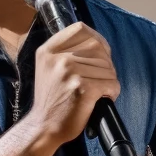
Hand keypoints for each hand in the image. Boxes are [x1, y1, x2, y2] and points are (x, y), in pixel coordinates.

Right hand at [24, 23, 121, 147]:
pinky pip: (112, 84)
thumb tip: (99, 44)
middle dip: (106, 65)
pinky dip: (112, 92)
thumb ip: (66, 52)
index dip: (97, 40)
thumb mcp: (49, 67)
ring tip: (97, 91)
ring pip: (108, 68)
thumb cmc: (52, 99)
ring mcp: (70, 72)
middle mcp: (58, 58)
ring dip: (109, 81)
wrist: (43, 126)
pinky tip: (102, 98)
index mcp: (49, 50)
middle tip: (99, 80)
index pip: (81, 29)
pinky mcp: (83, 89)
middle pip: (99, 49)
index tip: (101, 54)